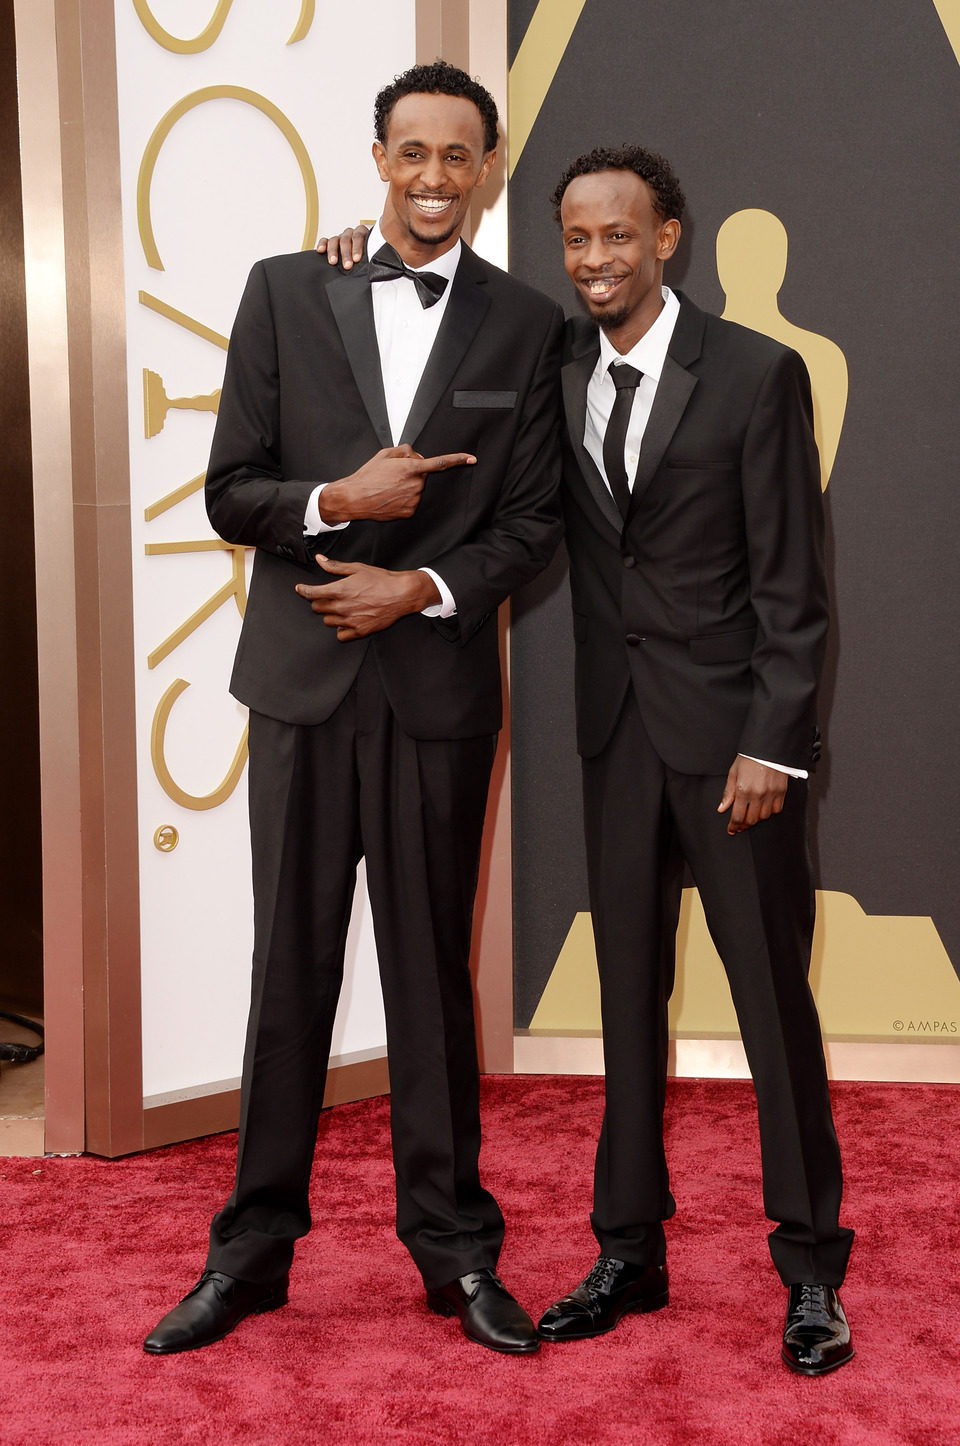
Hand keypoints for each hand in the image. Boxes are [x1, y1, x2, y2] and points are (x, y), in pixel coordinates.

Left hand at [296, 557, 439, 640]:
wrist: (401, 594)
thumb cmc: (382, 580)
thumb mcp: (357, 568)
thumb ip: (335, 567)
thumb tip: (320, 560)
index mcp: (339, 590)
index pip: (311, 594)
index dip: (303, 590)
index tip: (300, 589)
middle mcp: (342, 607)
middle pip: (317, 608)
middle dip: (319, 601)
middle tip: (328, 596)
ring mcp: (350, 621)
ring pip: (327, 621)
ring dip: (330, 614)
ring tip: (341, 607)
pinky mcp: (359, 630)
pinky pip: (340, 635)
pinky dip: (341, 629)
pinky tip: (347, 621)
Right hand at [316, 224, 370, 269]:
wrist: (361, 260)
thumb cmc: (367, 258)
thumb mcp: (372, 257)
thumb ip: (372, 259)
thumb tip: (375, 269)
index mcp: (362, 234)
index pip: (358, 237)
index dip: (357, 247)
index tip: (357, 259)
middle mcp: (350, 234)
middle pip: (346, 240)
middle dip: (346, 253)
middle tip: (347, 265)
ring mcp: (340, 238)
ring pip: (335, 240)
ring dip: (333, 251)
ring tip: (333, 262)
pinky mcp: (331, 242)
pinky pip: (325, 240)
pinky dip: (322, 244)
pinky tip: (321, 250)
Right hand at [319, 444, 475, 523]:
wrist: (354, 498)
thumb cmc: (368, 476)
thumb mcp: (385, 454)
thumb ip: (405, 450)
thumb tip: (416, 455)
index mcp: (411, 468)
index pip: (440, 463)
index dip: (458, 459)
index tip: (471, 459)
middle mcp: (416, 485)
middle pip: (423, 474)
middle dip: (413, 471)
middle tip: (393, 474)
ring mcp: (414, 500)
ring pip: (417, 488)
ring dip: (407, 485)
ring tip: (388, 486)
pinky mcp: (410, 511)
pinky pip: (412, 501)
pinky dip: (404, 498)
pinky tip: (390, 497)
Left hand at [717, 756, 787, 834]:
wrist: (768, 747)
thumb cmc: (750, 757)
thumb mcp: (733, 773)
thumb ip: (728, 793)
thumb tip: (722, 808)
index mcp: (743, 789)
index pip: (738, 816)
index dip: (734, 826)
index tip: (732, 829)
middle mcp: (757, 794)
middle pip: (751, 820)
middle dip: (744, 824)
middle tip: (740, 824)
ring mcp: (771, 794)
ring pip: (764, 817)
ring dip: (756, 818)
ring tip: (751, 814)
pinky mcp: (781, 791)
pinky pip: (776, 809)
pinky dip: (770, 811)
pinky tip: (764, 808)